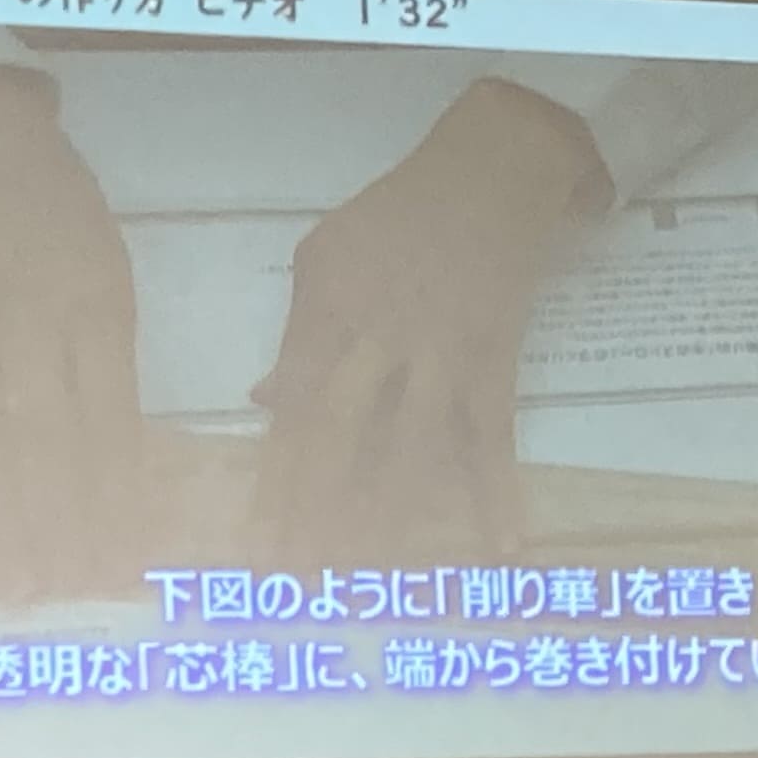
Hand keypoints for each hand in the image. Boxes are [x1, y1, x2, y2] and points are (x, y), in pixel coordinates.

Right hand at [0, 66, 149, 597]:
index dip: (117, 498)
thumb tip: (123, 462)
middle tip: (70, 591)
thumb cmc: (58, 218)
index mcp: (98, 314)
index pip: (111, 425)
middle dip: (63, 522)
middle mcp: (32, 320)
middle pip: (50, 439)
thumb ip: (110, 364)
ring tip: (8, 578)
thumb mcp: (111, 280)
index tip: (126, 563)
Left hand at [251, 77, 611, 566]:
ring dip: (388, 520)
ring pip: (408, 451)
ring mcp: (441, 358)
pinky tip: (504, 548)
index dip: (272, 476)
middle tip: (295, 577)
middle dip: (313, 512)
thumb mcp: (324, 259)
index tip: (254, 537)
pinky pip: (495, 441)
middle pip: (337, 439)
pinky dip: (501, 495)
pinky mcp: (495, 367)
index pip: (291, 409)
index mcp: (326, 315)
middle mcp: (377, 341)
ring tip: (369, 579)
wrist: (489, 178)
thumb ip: (297, 336)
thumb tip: (267, 406)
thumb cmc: (397, 216)